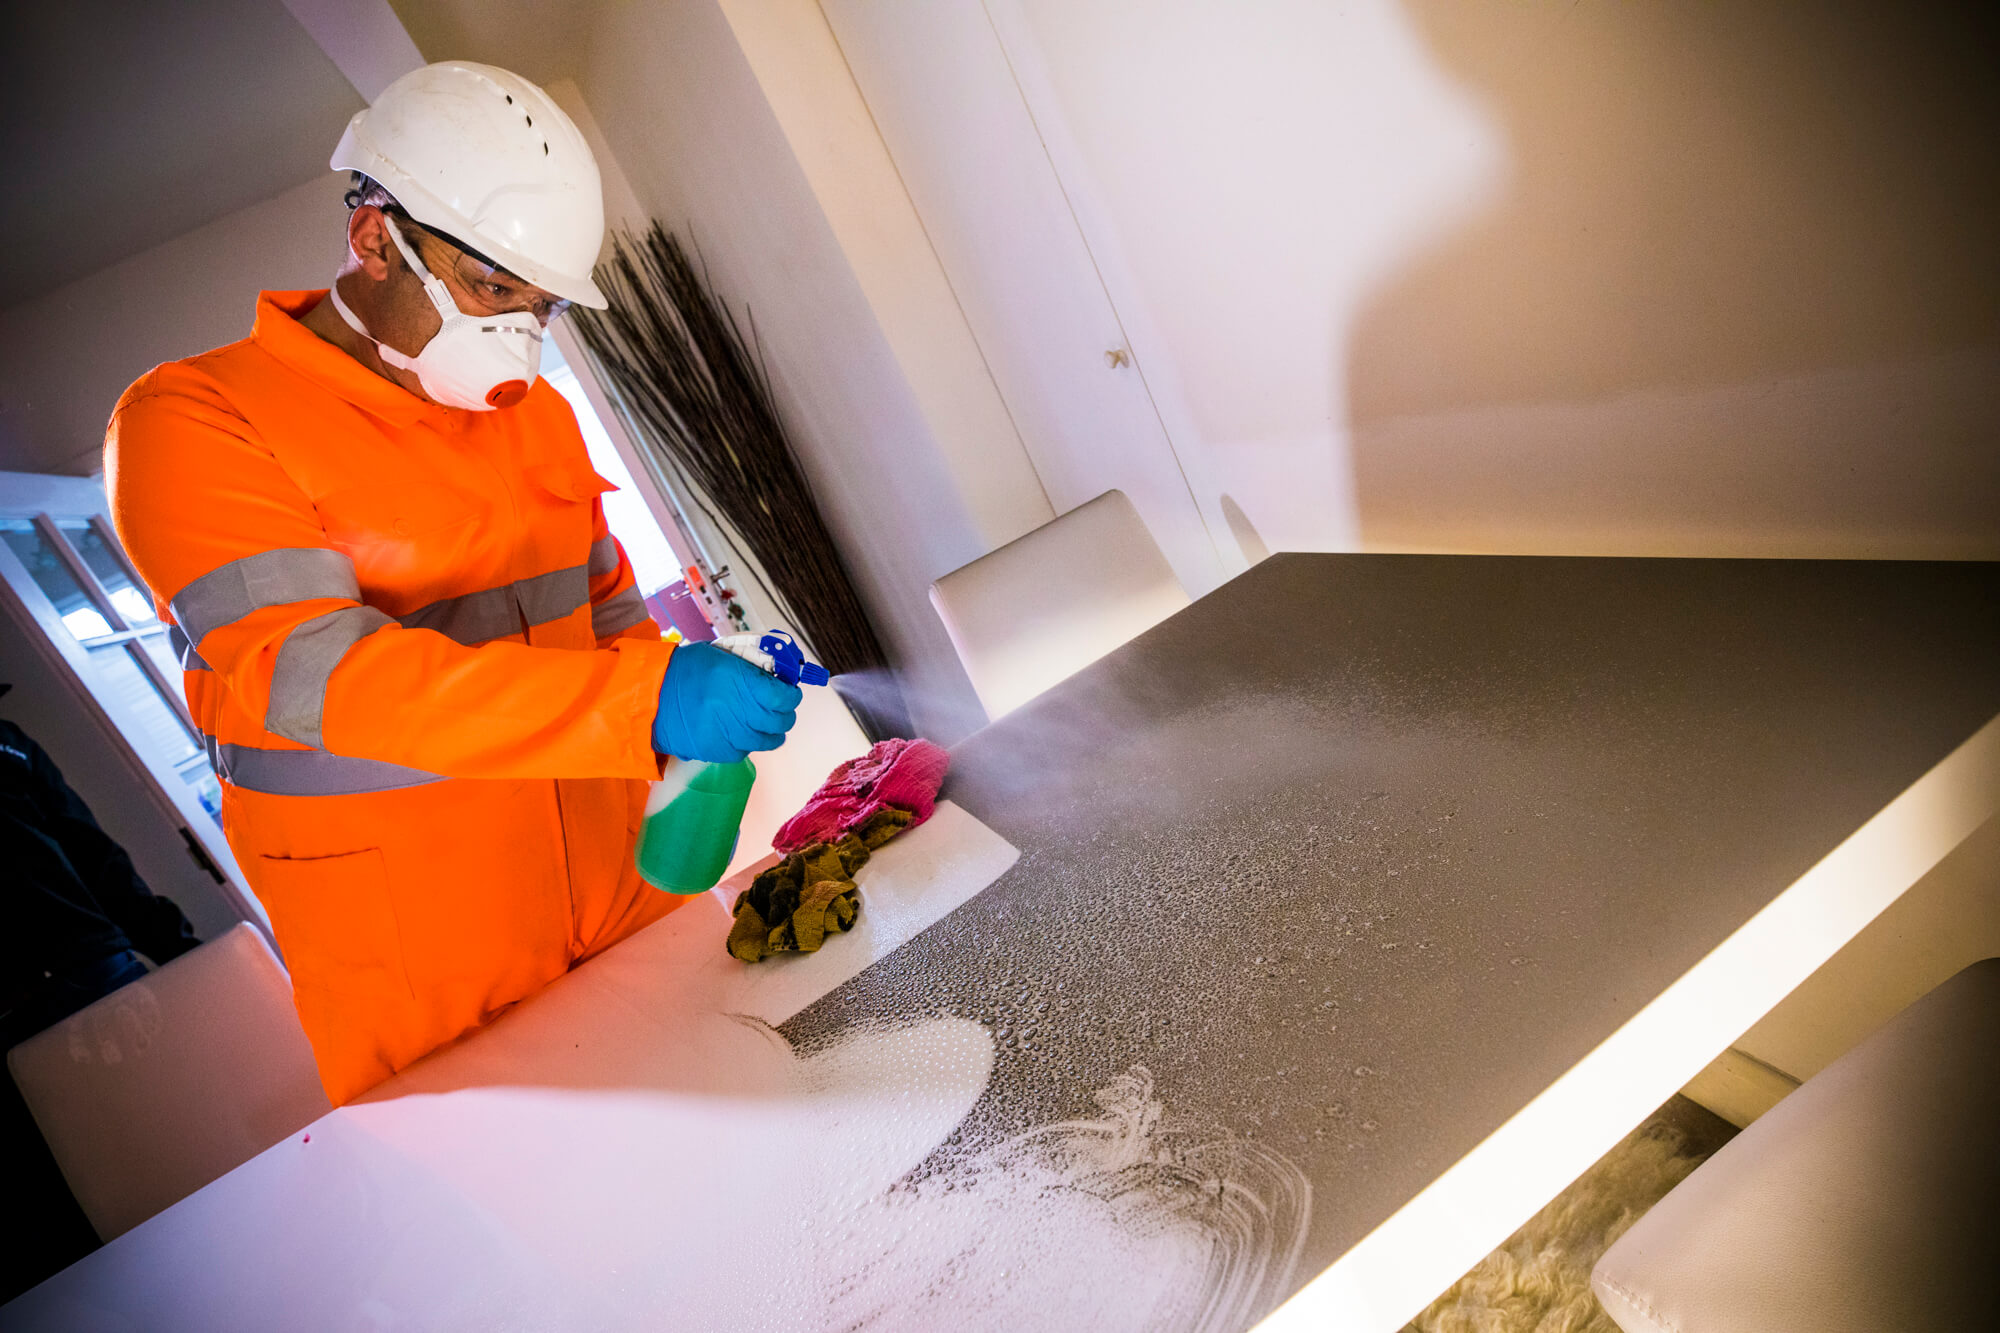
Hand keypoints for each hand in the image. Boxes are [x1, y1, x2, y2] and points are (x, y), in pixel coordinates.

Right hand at [651, 641, 802, 761]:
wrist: (650, 697)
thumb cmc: (684, 671)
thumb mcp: (721, 657)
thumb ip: (750, 668)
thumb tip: (776, 677)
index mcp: (741, 681)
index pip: (785, 697)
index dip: (791, 695)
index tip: (789, 692)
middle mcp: (740, 711)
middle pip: (782, 721)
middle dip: (785, 713)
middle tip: (779, 707)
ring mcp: (731, 735)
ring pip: (769, 740)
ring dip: (770, 731)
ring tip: (761, 722)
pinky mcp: (719, 752)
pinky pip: (747, 751)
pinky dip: (748, 742)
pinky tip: (738, 731)